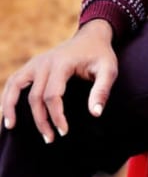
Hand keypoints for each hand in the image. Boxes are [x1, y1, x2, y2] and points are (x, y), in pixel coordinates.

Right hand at [1, 19, 117, 142]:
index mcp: (62, 63)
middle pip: (35, 96)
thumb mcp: (109, 70)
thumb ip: (102, 90)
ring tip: (10, 127)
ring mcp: (36, 62)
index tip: (64, 132)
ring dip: (11, 107)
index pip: (52, 96)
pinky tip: (7, 112)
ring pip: (15, 85)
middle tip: (50, 139)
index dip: (56, 116)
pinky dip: (7, 96)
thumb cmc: (101, 55)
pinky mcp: (32, 65)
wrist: (92, 37)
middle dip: (41, 120)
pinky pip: (14, 80)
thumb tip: (95, 114)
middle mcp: (44, 62)